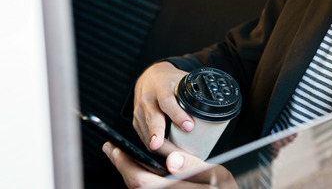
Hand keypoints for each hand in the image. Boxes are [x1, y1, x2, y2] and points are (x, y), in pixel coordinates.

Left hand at [103, 141, 237, 188]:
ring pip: (140, 188)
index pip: (139, 179)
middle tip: (112, 149)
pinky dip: (141, 179)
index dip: (124, 164)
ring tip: (124, 157)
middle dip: (122, 166)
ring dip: (130, 172)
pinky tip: (143, 170)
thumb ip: (193, 166)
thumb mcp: (216, 176)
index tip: (115, 148)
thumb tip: (171, 160)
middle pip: (136, 185)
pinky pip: (149, 188)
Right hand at [133, 62, 191, 150]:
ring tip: (175, 158)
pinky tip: (166, 155)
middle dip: (160, 137)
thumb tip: (216, 102)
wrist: (148, 77)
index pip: (168, 102)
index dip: (178, 115)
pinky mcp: (136, 122)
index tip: (189, 127)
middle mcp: (148, 100)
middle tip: (170, 151)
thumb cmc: (169, 80)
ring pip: (147, 133)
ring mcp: (140, 112)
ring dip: (161, 148)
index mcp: (162, 88)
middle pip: (153, 120)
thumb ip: (196, 89)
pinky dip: (155, 148)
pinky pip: (144, 138)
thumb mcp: (182, 79)